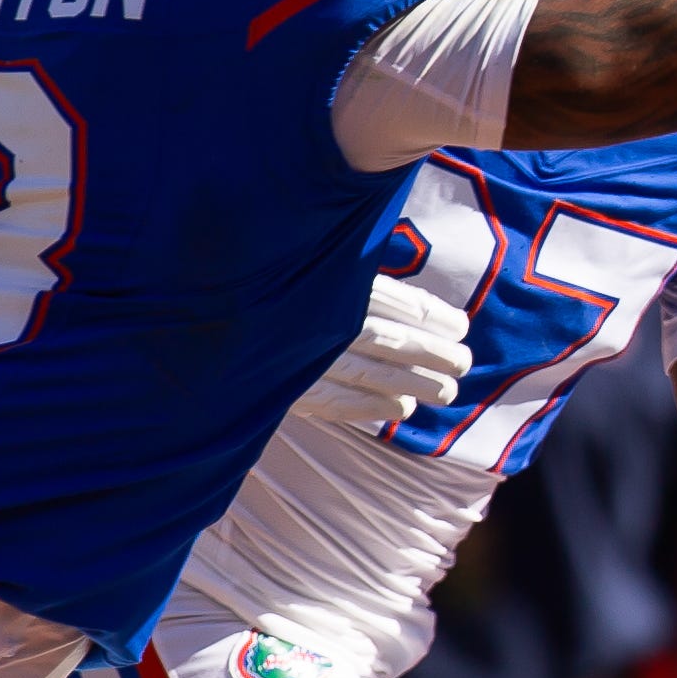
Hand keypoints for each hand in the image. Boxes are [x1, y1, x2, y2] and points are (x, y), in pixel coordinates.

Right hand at [289, 274, 472, 426]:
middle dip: (432, 354)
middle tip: (463, 365)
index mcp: (332, 281)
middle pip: (390, 339)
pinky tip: (399, 409)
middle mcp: (318, 316)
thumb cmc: (280, 286)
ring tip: (445, 392)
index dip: (432, 317)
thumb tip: (420, 308)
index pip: (394, 301)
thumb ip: (363, 285)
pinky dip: (370, 407)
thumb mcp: (321, 268)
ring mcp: (300, 353)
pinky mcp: (283, 385)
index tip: (461, 327)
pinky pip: (334, 401)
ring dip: (412, 384)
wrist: (212, 305)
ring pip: (369, 372)